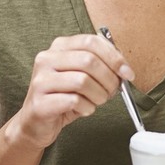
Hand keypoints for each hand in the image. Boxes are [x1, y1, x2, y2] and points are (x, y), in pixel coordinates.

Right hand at [7, 34, 133, 149]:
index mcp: (59, 47)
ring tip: (97, 102)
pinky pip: (74, 101)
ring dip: (99, 95)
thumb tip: (124, 68)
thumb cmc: (64, 97)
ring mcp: (40, 80)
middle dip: (109, 79)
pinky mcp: (40, 102)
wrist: (37, 123)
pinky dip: (87, 108)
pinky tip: (85, 110)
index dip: (114, 57)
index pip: (91, 41)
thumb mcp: (82, 75)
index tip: (128, 73)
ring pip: (82, 81)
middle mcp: (46, 59)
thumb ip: (101, 65)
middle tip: (113, 91)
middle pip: (89, 61)